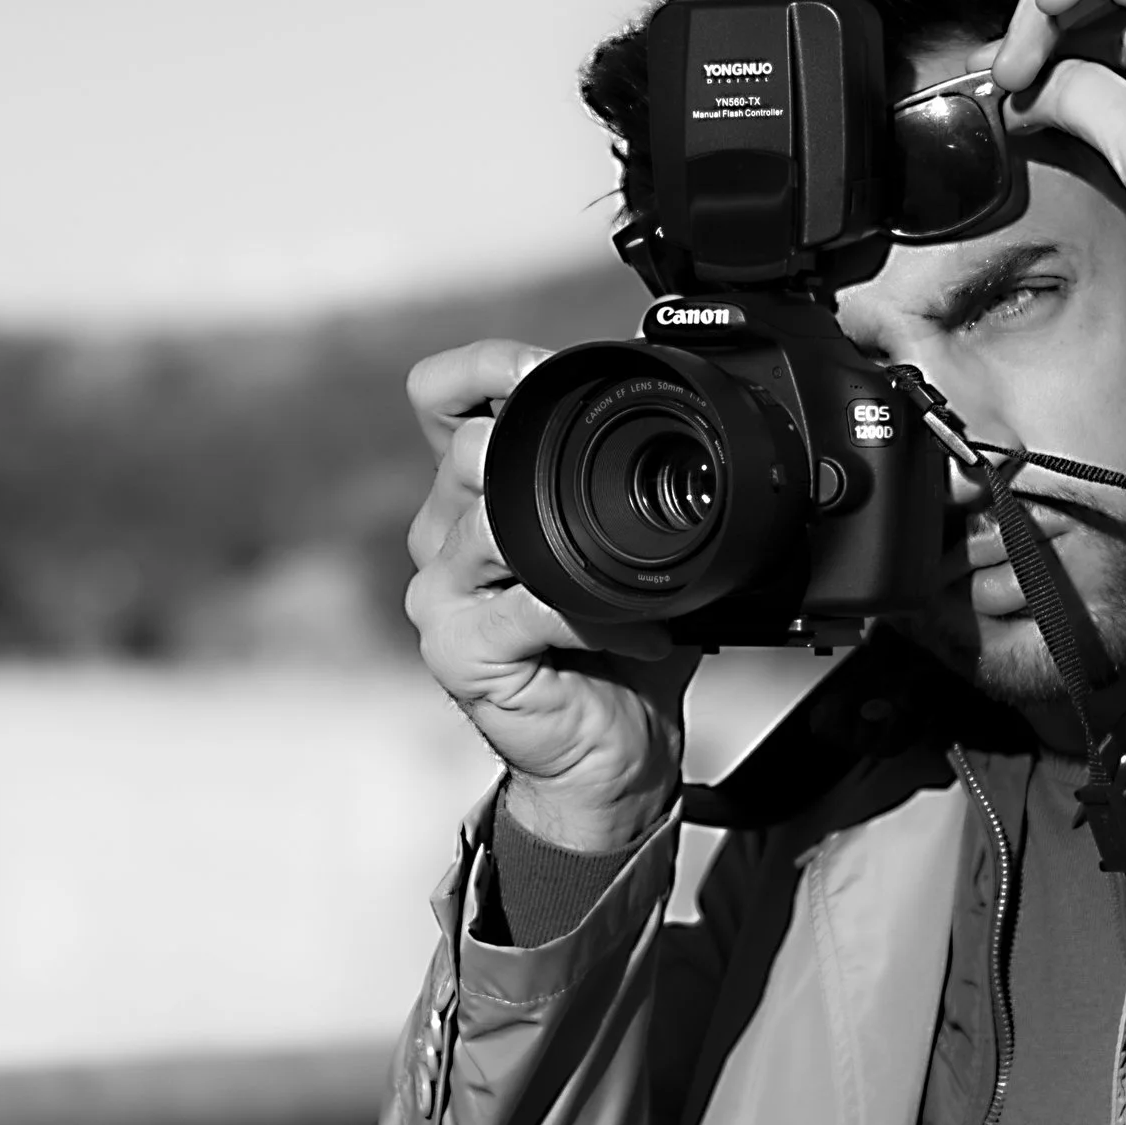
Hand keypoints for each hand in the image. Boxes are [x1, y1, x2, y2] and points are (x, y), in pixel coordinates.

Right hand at [404, 340, 698, 851]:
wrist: (611, 756)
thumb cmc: (620, 650)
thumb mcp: (625, 548)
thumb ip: (623, 480)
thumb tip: (686, 409)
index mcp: (472, 493)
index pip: (439, 396)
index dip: (485, 368)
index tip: (546, 370)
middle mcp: (441, 534)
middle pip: (465, 448)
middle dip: (545, 459)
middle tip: (617, 498)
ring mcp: (441, 593)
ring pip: (491, 521)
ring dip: (584, 549)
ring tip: (642, 587)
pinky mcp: (457, 648)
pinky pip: (530, 603)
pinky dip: (599, 616)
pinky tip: (638, 636)